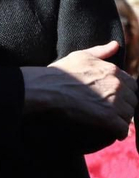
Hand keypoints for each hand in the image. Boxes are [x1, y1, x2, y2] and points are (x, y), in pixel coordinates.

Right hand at [22, 41, 137, 137]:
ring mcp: (114, 102)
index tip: (112, 99)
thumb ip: (100, 51)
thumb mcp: (79, 56)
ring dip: (120, 120)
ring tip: (108, 122)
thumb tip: (115, 45)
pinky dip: (118, 132)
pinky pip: (123, 129)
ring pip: (128, 115)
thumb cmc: (59, 72)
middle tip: (109, 112)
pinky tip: (111, 132)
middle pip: (132, 101)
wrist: (46, 89)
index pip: (132, 85)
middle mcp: (118, 86)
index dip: (124, 93)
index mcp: (114, 71)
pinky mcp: (108, 118)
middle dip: (123, 107)